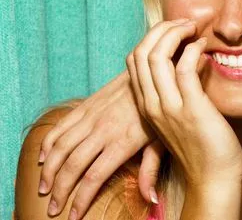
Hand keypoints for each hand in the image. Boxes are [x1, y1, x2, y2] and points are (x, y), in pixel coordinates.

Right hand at [38, 70, 163, 217]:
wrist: (156, 71)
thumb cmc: (164, 108)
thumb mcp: (163, 139)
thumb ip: (152, 169)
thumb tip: (150, 198)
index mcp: (122, 142)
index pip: (93, 177)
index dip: (80, 200)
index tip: (72, 217)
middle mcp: (103, 130)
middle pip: (71, 166)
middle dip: (60, 191)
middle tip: (53, 209)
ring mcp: (92, 116)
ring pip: (60, 147)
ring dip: (48, 170)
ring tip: (44, 188)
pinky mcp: (88, 104)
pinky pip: (61, 125)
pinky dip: (48, 142)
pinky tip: (43, 157)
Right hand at [125, 20, 241, 190]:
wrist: (213, 177)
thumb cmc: (203, 145)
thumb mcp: (181, 114)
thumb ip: (179, 90)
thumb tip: (190, 58)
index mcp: (147, 105)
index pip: (134, 60)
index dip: (152, 37)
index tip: (176, 30)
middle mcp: (152, 104)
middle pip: (140, 53)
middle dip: (162, 29)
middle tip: (185, 22)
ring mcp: (169, 107)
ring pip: (156, 56)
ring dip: (175, 34)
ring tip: (194, 28)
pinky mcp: (191, 109)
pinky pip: (183, 68)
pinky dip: (193, 49)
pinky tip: (204, 46)